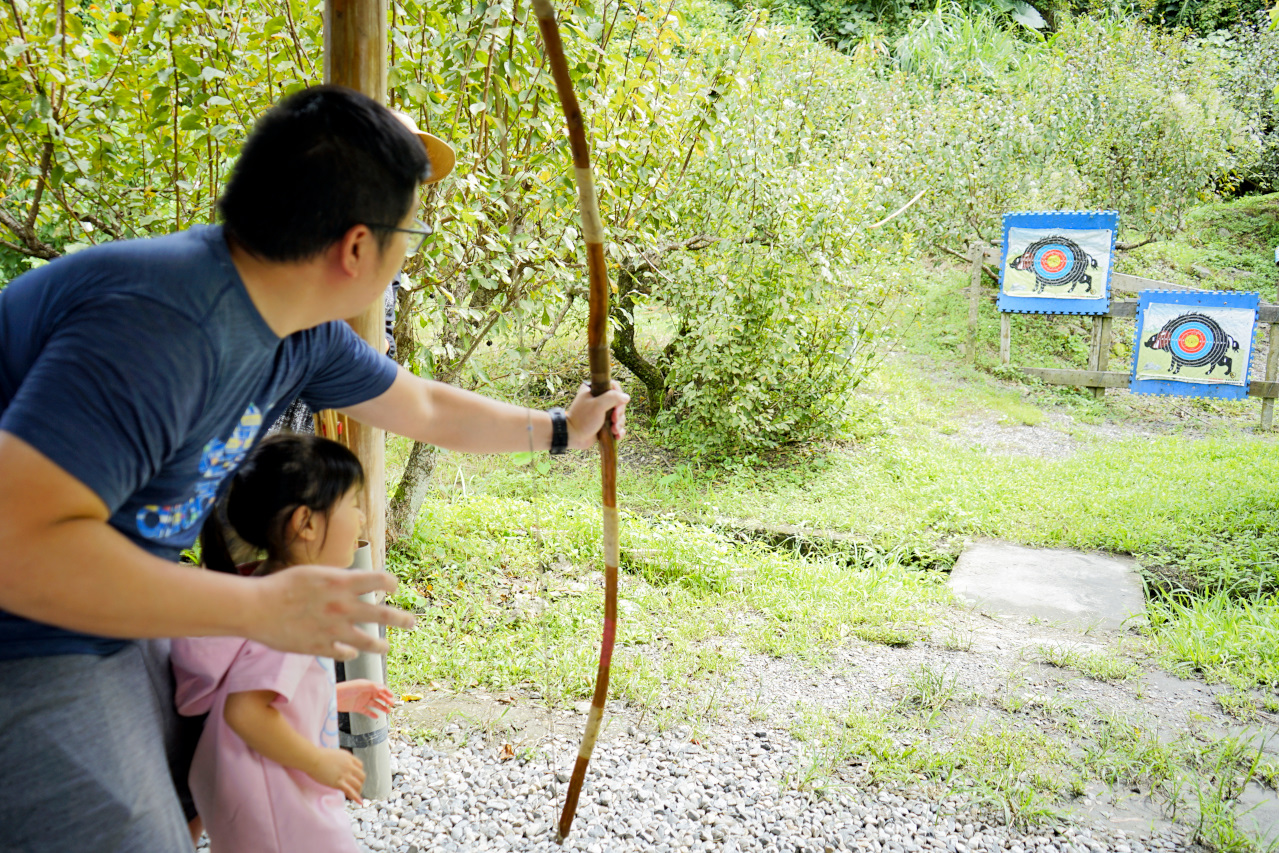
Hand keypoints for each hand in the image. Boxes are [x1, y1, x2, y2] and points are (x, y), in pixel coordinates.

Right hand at [248, 567, 415, 660]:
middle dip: (401, 619)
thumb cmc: (281, 586)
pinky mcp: (321, 647)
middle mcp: (343, 606)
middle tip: (412, 623)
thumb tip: (355, 583)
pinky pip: (344, 653)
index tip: (394, 586)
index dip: (390, 582)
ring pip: (369, 642)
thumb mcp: (314, 573)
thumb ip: (337, 579)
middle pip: (383, 614)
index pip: (380, 580)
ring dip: (380, 645)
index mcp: (342, 582)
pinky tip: (351, 652)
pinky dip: (349, 652)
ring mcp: (334, 630)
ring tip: (386, 647)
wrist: (255, 608)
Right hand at [309, 747, 365, 801]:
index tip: (357, 777)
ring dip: (358, 790)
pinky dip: (355, 797)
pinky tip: (358, 801)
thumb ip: (340, 759)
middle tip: (357, 787)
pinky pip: (350, 791)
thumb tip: (338, 763)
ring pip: (358, 784)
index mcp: (348, 757)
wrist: (313, 759)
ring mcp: (344, 774)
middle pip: (361, 776)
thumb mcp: (335, 753)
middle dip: (361, 782)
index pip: (360, 766)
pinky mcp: (338, 782)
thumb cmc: (319, 755)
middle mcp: (349, 765)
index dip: (359, 773)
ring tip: (357, 795)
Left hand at [337, 679, 395, 717]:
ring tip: (387, 711)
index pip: (379, 688)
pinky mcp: (357, 707)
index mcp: (367, 686)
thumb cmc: (345, 689)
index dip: (386, 692)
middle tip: (391, 704)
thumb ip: (371, 686)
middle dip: (386, 700)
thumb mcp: (359, 686)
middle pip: (379, 696)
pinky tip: (377, 716)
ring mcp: (361, 700)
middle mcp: (365, 693)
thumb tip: (382, 687)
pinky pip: (366, 711)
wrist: (333, 697)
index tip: (392, 696)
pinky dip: (372, 714)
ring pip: (374, 704)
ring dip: (381, 707)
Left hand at [565, 380, 629, 449]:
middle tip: (614, 421)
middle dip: (619, 414)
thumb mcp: (598, 405)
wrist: (573, 436)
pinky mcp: (604, 424)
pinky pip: (617, 426)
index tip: (616, 406)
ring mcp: (602, 413)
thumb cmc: (583, 419)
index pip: (614, 387)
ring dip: (619, 424)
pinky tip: (616, 436)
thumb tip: (627, 397)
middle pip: (619, 402)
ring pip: (619, 415)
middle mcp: (599, 400)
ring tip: (614, 430)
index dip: (619, 396)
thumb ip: (613, 398)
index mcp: (595, 390)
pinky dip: (619, 431)